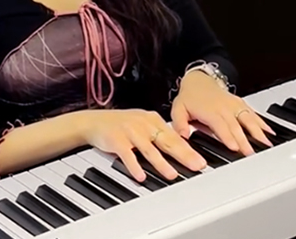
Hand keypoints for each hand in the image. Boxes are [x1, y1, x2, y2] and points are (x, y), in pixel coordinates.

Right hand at [75, 109, 206, 182]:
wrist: (95, 121)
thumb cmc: (121, 124)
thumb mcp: (143, 123)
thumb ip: (160, 134)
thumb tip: (181, 147)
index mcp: (153, 120)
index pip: (175, 136)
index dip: (189, 148)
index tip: (200, 159)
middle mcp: (143, 124)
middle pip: (167, 141)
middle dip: (183, 155)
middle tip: (196, 166)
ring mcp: (130, 132)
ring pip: (149, 149)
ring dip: (161, 163)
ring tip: (171, 174)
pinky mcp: (116, 140)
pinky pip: (127, 155)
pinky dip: (134, 166)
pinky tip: (140, 175)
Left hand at [170, 70, 275, 155]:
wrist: (199, 80)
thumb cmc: (190, 97)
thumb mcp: (178, 109)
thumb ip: (179, 122)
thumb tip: (182, 134)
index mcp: (209, 111)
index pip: (220, 125)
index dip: (228, 136)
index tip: (235, 147)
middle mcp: (224, 108)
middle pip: (237, 126)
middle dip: (245, 140)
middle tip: (253, 154)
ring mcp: (234, 106)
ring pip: (248, 119)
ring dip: (258, 132)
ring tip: (266, 145)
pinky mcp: (241, 105)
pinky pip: (253, 114)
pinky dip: (263, 123)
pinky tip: (270, 133)